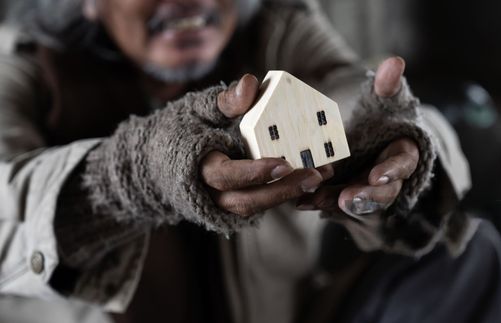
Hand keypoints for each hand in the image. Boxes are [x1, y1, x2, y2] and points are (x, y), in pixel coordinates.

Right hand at [201, 74, 333, 216]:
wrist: (175, 154)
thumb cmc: (192, 127)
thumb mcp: (203, 109)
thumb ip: (227, 100)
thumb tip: (249, 83)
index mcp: (200, 167)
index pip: (227, 176)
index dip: (255, 173)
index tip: (284, 164)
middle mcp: (212, 192)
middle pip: (248, 200)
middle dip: (283, 190)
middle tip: (315, 175)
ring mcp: (226, 202)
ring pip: (259, 206)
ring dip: (291, 192)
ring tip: (321, 175)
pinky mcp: (241, 202)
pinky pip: (265, 203)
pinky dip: (288, 192)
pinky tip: (313, 177)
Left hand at [297, 57, 419, 215]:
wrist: (357, 130)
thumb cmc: (376, 115)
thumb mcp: (383, 99)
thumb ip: (387, 86)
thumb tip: (394, 62)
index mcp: (402, 153)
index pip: (404, 164)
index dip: (392, 170)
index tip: (377, 175)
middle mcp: (388, 178)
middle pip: (383, 192)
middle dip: (366, 197)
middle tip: (348, 199)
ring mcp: (366, 191)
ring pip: (357, 202)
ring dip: (337, 202)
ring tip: (316, 200)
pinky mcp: (345, 197)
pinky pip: (333, 203)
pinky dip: (318, 201)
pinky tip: (301, 201)